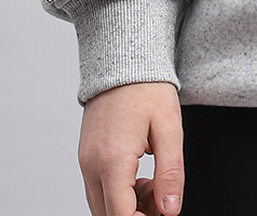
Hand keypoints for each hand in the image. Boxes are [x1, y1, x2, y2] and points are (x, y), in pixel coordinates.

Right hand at [78, 81, 183, 215]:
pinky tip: (139, 177)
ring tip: (153, 186)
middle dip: (135, 215)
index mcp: (113, 160)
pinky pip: (97, 188)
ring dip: (126, 207)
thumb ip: (171, 173)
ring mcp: (85, 160)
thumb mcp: (169, 127)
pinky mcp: (85, 154)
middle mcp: (92, 164)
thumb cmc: (148, 87)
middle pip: (107, 215)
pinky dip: (117, 193)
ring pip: (100, 205)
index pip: (121, 215)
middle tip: (162, 201)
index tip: (163, 213)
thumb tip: (170, 211)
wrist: (124, 57)